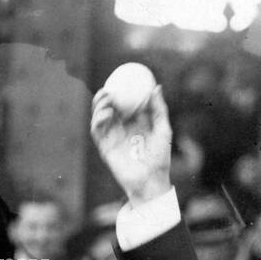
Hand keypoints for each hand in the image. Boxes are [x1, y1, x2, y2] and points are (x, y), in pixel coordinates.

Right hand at [89, 84, 172, 205]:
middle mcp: (122, 129)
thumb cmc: (160, 158)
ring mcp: (112, 138)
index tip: (122, 78)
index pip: (125, 104)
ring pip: (100, 117)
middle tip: (109, 86)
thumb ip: (159, 109)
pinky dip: (98, 119)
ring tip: (105, 97)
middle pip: (109, 107)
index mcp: (135, 124)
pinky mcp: (105, 148)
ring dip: (99, 105)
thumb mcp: (163, 130)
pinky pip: (97, 131)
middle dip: (105, 95)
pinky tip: (105, 112)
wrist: (151, 181)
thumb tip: (156, 87)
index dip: (121, 91)